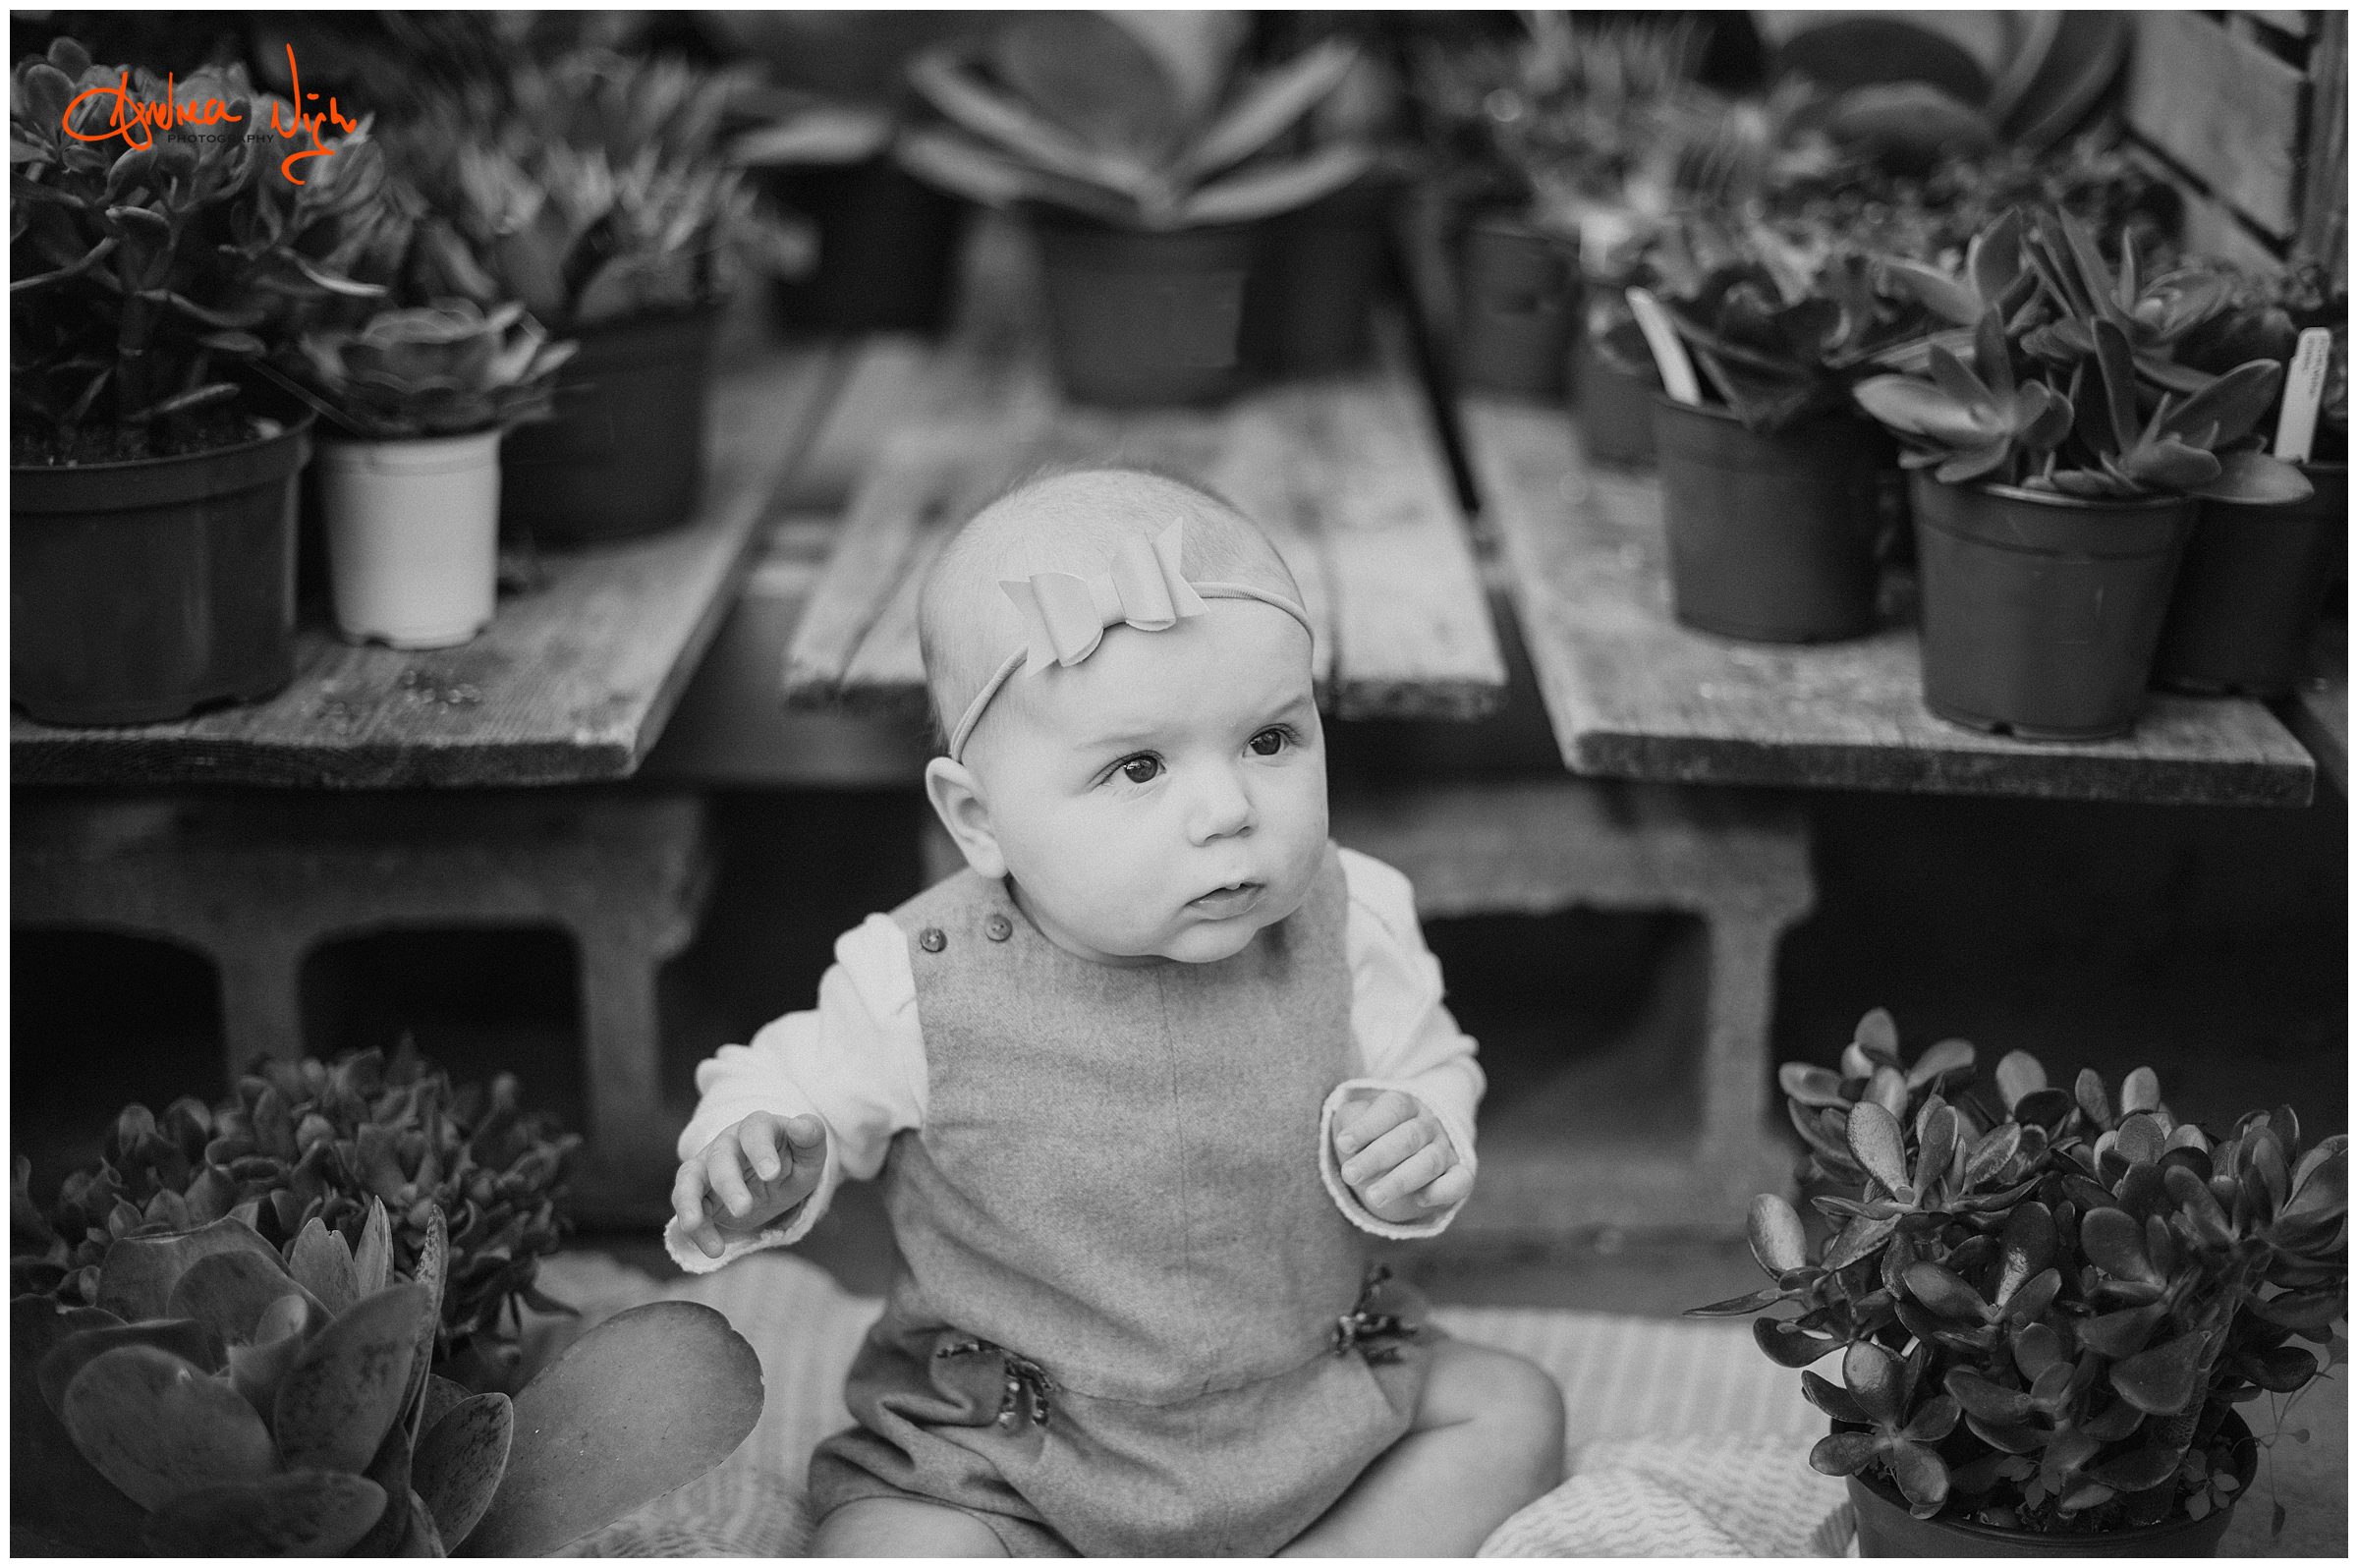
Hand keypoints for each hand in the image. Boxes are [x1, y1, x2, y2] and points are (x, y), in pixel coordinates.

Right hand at [671, 1111, 827, 1259]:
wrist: (774, 1181)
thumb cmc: (793, 1161)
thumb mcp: (810, 1153)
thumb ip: (811, 1137)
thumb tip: (801, 1125)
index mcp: (759, 1128)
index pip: (755, 1130)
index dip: (761, 1151)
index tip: (772, 1174)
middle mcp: (728, 1142)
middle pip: (720, 1157)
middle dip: (729, 1183)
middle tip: (743, 1209)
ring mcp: (707, 1165)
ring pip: (690, 1176)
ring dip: (689, 1201)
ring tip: (692, 1226)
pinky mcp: (696, 1191)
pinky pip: (686, 1205)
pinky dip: (695, 1228)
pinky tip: (713, 1249)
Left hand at [1333, 1089, 1469, 1224]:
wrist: (1405, 1155)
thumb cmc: (1373, 1135)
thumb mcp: (1357, 1120)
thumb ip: (1350, 1119)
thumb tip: (1348, 1132)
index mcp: (1406, 1105)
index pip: (1392, 1109)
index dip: (1368, 1126)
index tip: (1343, 1143)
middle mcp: (1429, 1125)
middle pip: (1408, 1137)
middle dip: (1377, 1157)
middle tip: (1350, 1175)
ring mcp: (1446, 1149)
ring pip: (1430, 1162)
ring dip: (1401, 1180)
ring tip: (1373, 1197)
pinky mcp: (1459, 1175)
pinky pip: (1460, 1181)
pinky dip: (1443, 1191)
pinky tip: (1421, 1200)